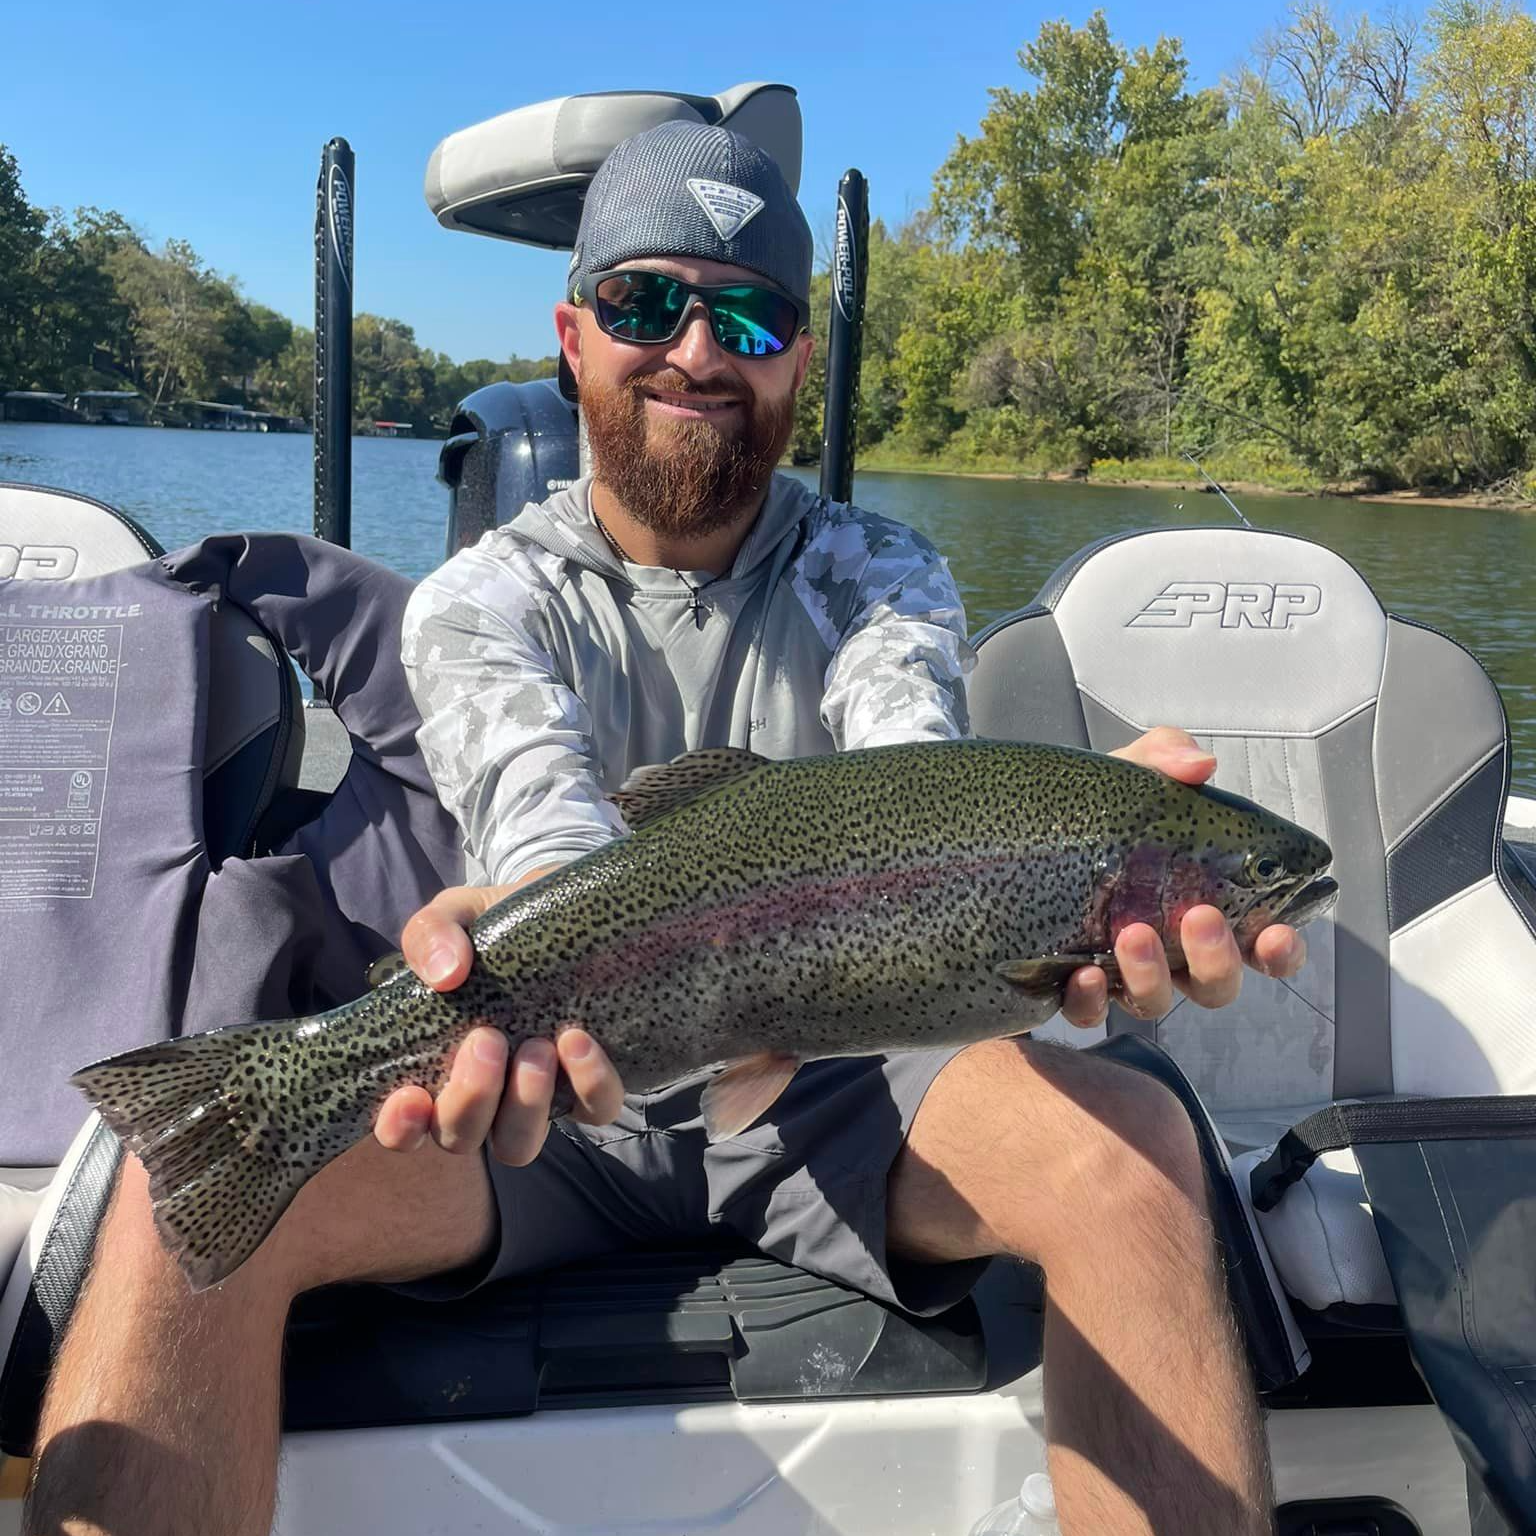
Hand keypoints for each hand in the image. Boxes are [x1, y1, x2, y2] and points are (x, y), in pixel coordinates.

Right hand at [373, 877, 626, 1164]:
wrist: (565, 911)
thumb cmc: (494, 929)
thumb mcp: (456, 916)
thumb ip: (432, 935)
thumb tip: (446, 973)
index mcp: (435, 1065)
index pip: (402, 1129)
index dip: (400, 1129)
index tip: (410, 1095)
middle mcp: (482, 1097)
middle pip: (459, 1139)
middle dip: (470, 1099)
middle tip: (488, 1040)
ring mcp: (537, 1098)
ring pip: (519, 1145)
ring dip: (525, 1105)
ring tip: (538, 1047)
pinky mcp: (590, 1086)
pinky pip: (593, 1110)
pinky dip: (587, 1084)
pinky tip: (579, 1040)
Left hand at [1060, 727, 1306, 1027]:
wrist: (1013, 831)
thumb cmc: (1093, 809)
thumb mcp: (1129, 773)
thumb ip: (1166, 757)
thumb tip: (1200, 764)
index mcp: (1199, 904)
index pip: (1260, 944)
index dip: (1279, 951)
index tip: (1276, 934)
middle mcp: (1169, 950)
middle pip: (1216, 983)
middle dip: (1218, 959)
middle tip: (1201, 917)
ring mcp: (1120, 972)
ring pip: (1155, 1000)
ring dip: (1152, 976)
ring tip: (1133, 935)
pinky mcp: (1070, 987)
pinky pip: (1087, 1011)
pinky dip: (1090, 1000)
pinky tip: (1081, 975)